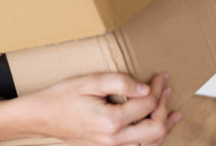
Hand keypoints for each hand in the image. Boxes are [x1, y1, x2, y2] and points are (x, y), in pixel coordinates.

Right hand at [24, 72, 180, 145]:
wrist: (41, 117)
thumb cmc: (62, 97)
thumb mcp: (90, 81)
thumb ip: (120, 83)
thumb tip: (145, 89)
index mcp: (111, 122)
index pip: (147, 105)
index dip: (158, 89)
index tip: (161, 76)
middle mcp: (115, 140)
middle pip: (157, 129)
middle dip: (165, 108)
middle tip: (165, 90)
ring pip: (152, 143)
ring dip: (164, 125)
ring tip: (174, 112)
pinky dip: (152, 137)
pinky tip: (157, 128)